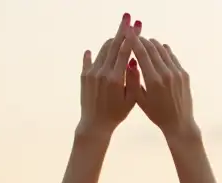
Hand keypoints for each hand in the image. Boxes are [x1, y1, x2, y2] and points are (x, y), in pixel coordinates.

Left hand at [78, 15, 141, 138]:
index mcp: (115, 78)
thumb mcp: (131, 100)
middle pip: (113, 45)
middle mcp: (102, 72)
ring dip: (112, 41)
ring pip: (103, 50)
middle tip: (127, 18)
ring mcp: (92, 73)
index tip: (136, 25)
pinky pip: (90, 58)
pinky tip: (93, 50)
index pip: (125, 51)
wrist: (95, 125)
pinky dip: (94, 53)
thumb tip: (133, 60)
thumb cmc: (116, 114)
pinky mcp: (84, 75)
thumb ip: (133, 80)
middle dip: (122, 30)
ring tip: (118, 35)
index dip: (131, 36)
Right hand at [131, 36, 195, 139]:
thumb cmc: (157, 114)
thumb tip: (131, 62)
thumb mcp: (140, 101)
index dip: (134, 41)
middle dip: (143, 40)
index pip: (142, 54)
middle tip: (136, 36)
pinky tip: (159, 50)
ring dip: (153, 44)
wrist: (179, 123)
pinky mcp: (184, 74)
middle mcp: (166, 74)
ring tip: (146, 42)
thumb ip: (135, 81)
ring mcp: (177, 73)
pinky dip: (164, 51)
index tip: (128, 34)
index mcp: (153, 81)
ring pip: (163, 50)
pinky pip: (172, 57)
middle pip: (152, 49)